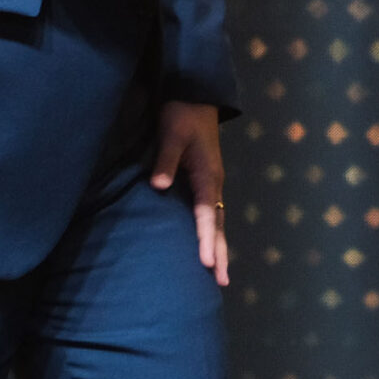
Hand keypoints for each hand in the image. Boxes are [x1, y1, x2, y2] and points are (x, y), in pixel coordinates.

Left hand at [150, 101, 228, 285]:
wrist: (194, 95)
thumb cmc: (182, 114)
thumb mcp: (172, 134)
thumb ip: (165, 160)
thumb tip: (158, 186)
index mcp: (207, 175)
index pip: (206, 213)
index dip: (205, 238)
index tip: (204, 262)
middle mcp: (213, 183)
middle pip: (218, 224)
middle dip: (219, 252)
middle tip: (221, 282)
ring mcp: (211, 182)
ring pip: (217, 220)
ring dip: (217, 246)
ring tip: (218, 273)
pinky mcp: (205, 180)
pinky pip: (210, 213)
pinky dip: (212, 233)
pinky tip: (208, 245)